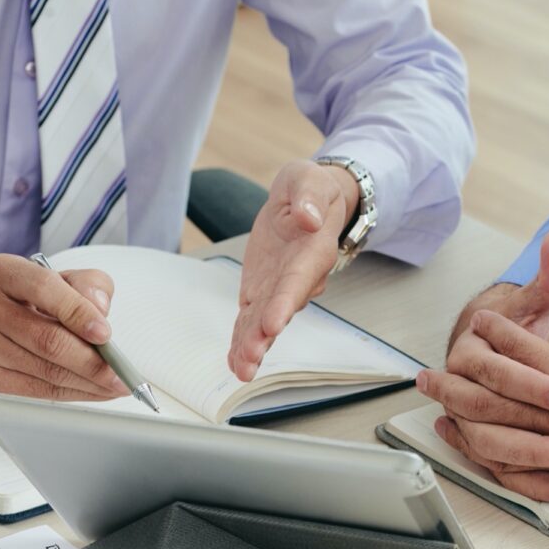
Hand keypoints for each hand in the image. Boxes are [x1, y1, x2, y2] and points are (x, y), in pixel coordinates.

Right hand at [0, 254, 127, 402]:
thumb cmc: (38, 304)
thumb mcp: (67, 283)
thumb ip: (90, 286)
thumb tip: (99, 308)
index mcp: (4, 273)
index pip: (44, 288)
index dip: (78, 313)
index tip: (105, 334)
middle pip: (47, 340)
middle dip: (92, 362)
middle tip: (121, 373)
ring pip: (46, 372)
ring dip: (89, 383)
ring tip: (115, 385)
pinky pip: (37, 393)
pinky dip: (73, 395)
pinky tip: (94, 392)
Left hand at [228, 159, 358, 380]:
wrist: (307, 203)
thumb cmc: (311, 190)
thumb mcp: (310, 179)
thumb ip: (310, 196)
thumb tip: (307, 217)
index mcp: (312, 252)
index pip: (297, 281)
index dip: (284, 304)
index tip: (272, 323)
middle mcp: (297, 279)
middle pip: (279, 311)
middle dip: (264, 336)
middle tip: (250, 358)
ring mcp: (278, 289)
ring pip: (264, 323)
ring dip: (252, 346)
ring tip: (241, 369)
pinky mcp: (261, 292)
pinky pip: (251, 320)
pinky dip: (242, 340)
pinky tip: (235, 362)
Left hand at [440, 236, 548, 505]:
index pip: (520, 352)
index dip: (496, 332)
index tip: (480, 320)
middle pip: (493, 397)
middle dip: (456, 380)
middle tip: (426, 370)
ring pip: (497, 437)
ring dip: (460, 418)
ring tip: (435, 404)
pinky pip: (518, 474)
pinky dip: (487, 458)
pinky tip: (469, 444)